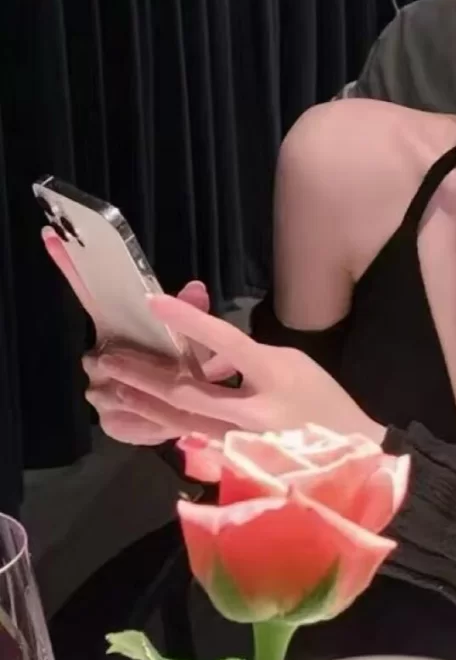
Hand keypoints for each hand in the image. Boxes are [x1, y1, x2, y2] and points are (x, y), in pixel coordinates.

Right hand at [42, 226, 212, 444]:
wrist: (195, 416)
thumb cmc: (191, 369)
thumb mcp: (197, 340)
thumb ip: (193, 316)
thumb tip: (196, 289)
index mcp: (118, 327)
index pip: (90, 294)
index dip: (71, 267)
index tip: (53, 236)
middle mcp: (100, 356)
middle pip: (96, 357)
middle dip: (129, 366)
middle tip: (164, 370)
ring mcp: (100, 390)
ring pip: (110, 392)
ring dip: (145, 395)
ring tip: (175, 397)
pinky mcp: (111, 422)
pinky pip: (123, 421)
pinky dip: (149, 422)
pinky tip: (166, 418)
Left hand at [84, 293, 386, 447]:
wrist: (349, 455)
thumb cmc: (323, 400)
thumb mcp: (292, 363)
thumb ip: (247, 355)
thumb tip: (204, 348)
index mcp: (274, 376)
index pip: (226, 342)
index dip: (189, 321)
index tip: (155, 302)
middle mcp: (253, 412)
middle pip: (186, 392)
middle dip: (142, 374)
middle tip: (106, 358)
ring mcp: (240, 441)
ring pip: (178, 420)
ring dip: (139, 401)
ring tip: (108, 386)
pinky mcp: (231, 459)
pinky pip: (188, 436)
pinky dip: (157, 424)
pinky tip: (134, 415)